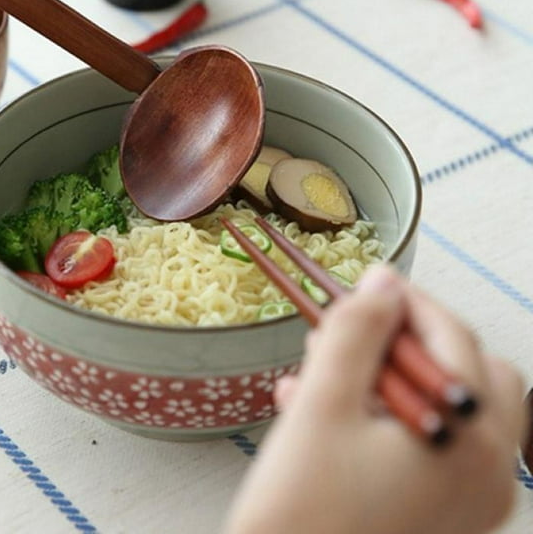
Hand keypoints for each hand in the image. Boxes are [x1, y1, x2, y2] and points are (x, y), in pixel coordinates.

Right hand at [224, 264, 523, 533]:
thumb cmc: (304, 513)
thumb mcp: (324, 405)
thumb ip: (356, 333)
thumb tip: (383, 282)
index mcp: (470, 440)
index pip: (453, 339)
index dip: (407, 300)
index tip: (368, 283)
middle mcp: (488, 474)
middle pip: (466, 373)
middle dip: (407, 342)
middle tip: (354, 331)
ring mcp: (470, 503)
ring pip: (445, 409)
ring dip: (390, 379)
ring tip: (322, 371)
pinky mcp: (444, 520)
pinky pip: (427, 448)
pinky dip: (386, 420)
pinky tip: (321, 413)